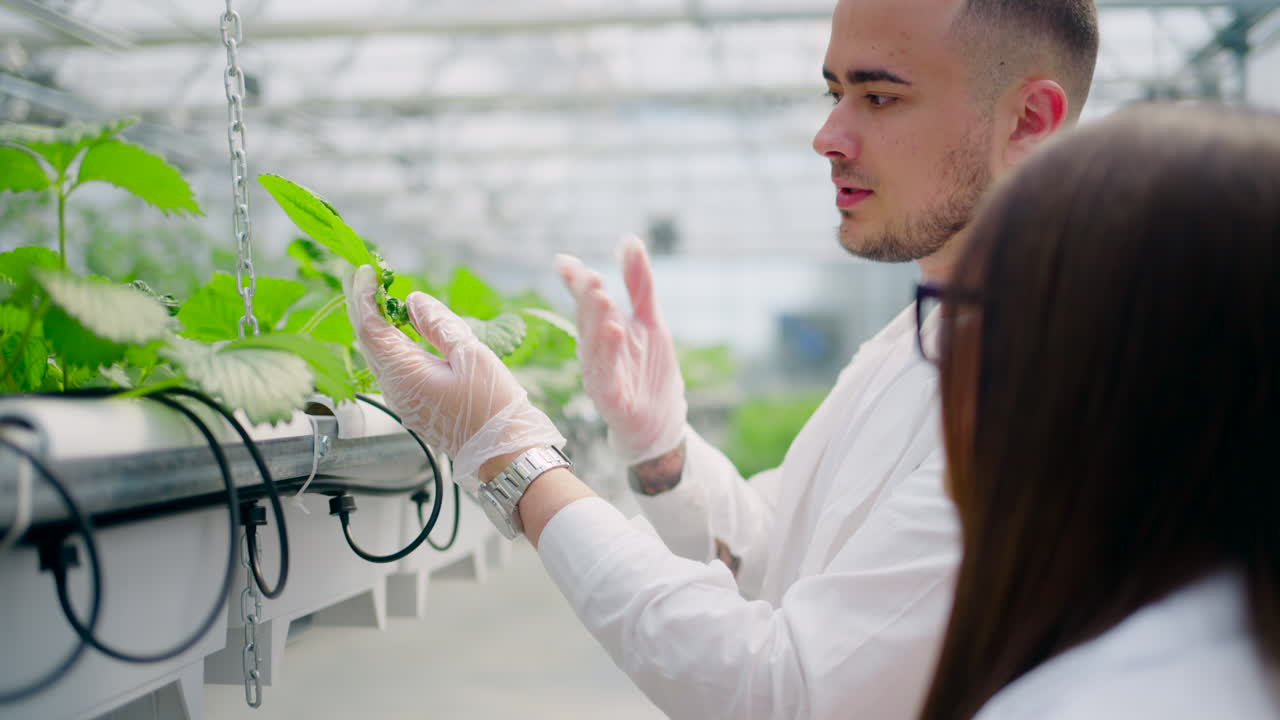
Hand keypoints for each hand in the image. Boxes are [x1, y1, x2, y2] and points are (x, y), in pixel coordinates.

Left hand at [345, 265, 564, 491]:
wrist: (504, 453)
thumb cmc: (493, 407)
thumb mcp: (470, 355)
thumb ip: (438, 325)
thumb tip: (413, 301)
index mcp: (404, 374)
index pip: (370, 328)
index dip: (364, 296)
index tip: (367, 270)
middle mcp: (394, 389)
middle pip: (368, 341)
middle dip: (366, 306)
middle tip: (372, 277)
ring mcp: (402, 400)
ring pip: (379, 355)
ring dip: (380, 325)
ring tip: (388, 298)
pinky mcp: (414, 406)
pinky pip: (394, 368)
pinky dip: (394, 343)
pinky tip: (407, 331)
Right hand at [555, 236, 686, 464]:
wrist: (662, 422)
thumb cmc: (649, 371)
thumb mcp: (651, 320)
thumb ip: (638, 282)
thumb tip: (629, 239)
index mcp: (601, 332)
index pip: (584, 302)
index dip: (574, 282)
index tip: (564, 263)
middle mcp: (595, 353)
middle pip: (586, 322)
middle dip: (586, 299)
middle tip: (591, 277)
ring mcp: (601, 377)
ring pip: (593, 348)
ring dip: (595, 324)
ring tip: (602, 299)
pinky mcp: (613, 400)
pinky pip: (605, 378)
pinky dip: (607, 358)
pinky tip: (614, 334)